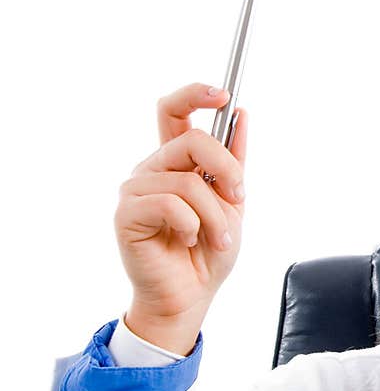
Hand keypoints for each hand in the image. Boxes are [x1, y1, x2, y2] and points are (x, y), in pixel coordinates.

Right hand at [113, 83, 247, 354]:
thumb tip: (241, 114)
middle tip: (239, 197)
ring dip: (215, 216)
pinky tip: (187, 240)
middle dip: (227, 169)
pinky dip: (192, 226)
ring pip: (189, 181)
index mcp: (176, 161)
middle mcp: (152, 168)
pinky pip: (171, 205)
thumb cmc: (208, 252)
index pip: (174, 111)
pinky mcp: (127, 214)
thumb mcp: (233, 203)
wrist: (191, 295)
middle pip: (193, 140)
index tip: (224, 94)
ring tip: (217, 239)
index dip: (195, 95)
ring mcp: (136, 189)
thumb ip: (234, 161)